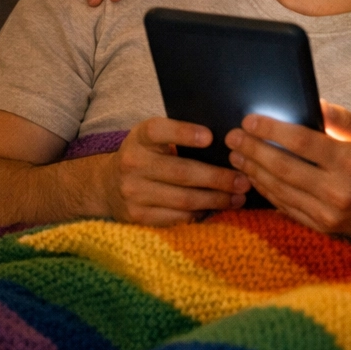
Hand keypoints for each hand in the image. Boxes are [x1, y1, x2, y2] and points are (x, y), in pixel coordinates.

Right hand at [101, 118, 250, 225]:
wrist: (107, 185)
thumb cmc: (146, 155)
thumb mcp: (153, 138)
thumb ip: (179, 136)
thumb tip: (228, 142)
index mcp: (140, 137)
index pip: (160, 131)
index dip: (184, 133)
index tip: (210, 137)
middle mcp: (133, 163)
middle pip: (182, 172)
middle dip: (217, 178)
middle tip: (243, 180)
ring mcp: (133, 193)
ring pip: (183, 199)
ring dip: (215, 200)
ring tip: (238, 197)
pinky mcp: (137, 217)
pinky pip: (176, 218)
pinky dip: (200, 214)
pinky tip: (216, 209)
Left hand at [225, 101, 350, 244]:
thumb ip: (342, 118)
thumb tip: (313, 102)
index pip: (302, 142)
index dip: (271, 130)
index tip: (250, 120)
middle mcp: (338, 190)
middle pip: (283, 167)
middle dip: (253, 149)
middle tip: (232, 136)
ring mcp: (329, 214)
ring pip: (280, 190)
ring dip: (254, 171)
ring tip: (237, 155)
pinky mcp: (323, 229)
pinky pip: (287, 208)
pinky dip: (267, 192)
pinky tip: (255, 177)